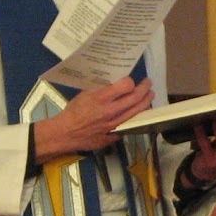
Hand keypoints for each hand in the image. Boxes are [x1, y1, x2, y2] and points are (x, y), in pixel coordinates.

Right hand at [33, 77, 154, 159]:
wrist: (66, 133)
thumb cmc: (73, 111)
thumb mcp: (85, 94)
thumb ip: (101, 89)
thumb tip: (114, 82)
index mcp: (101, 98)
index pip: (126, 86)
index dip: (131, 81)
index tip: (131, 80)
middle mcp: (111, 111)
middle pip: (136, 98)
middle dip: (145, 89)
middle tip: (148, 84)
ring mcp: (115, 124)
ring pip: (137, 113)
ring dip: (146, 102)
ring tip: (150, 96)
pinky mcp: (115, 135)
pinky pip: (131, 125)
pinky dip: (138, 117)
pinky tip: (140, 112)